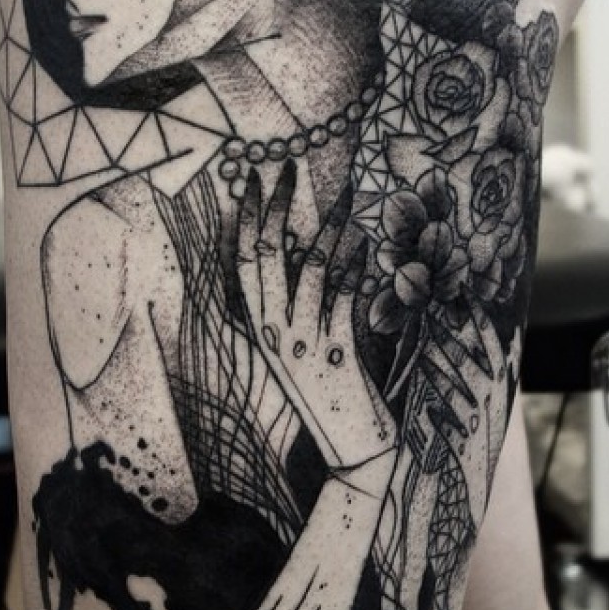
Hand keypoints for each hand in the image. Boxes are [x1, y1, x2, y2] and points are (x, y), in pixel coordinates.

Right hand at [235, 163, 395, 485]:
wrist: (352, 442)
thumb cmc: (328, 388)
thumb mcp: (297, 345)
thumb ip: (292, 303)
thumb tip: (297, 246)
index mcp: (258, 328)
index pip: (242, 260)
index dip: (249, 216)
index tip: (258, 176)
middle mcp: (271, 333)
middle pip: (265, 256)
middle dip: (277, 206)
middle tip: (290, 167)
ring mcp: (300, 344)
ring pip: (308, 270)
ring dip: (328, 228)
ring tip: (344, 198)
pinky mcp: (334, 354)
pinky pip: (343, 296)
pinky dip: (354, 264)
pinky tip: (366, 243)